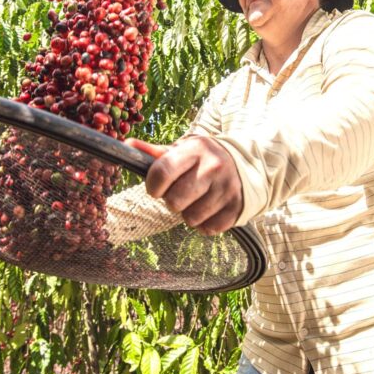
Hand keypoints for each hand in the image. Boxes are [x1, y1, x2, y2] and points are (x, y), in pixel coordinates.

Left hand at [125, 136, 243, 234]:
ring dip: (188, 213)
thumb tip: (127, 144)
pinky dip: (204, 224)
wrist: (245, 164)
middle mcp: (214, 167)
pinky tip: (209, 209)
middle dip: (171, 201)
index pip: (162, 173)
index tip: (156, 188)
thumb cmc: (203, 159)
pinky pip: (208, 229)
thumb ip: (155, 152)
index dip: (153, 186)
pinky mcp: (236, 208)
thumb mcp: (183, 150)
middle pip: (174, 201)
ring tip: (196, 200)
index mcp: (196, 149)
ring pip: (190, 218)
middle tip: (180, 193)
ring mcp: (227, 188)